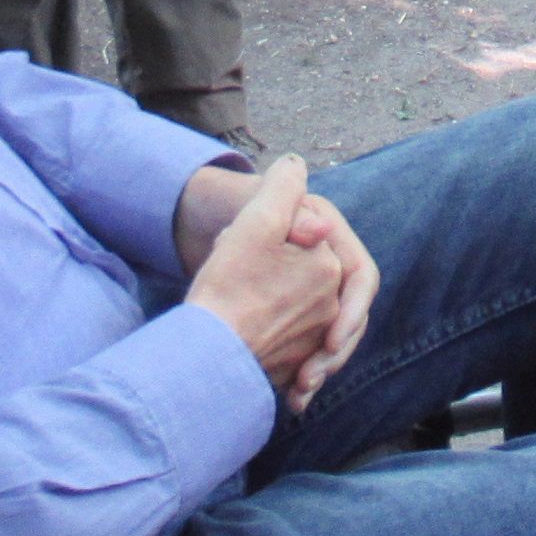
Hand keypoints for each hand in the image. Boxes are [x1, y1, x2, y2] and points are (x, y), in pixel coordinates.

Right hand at [186, 158, 346, 404]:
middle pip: (302, 273)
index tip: (243, 245)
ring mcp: (313, 341)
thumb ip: (283, 187)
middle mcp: (330, 307)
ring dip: (271, 302)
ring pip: (296, 310)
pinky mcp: (293, 369)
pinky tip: (244, 330)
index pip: (309, 235)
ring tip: (236, 302)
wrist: (206, 356)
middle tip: (234, 273)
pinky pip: (292, 351)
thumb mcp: (255, 222)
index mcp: (329, 268)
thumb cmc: (227, 287)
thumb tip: (295, 166)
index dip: (274, 233)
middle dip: (271, 269)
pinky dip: (271, 338)